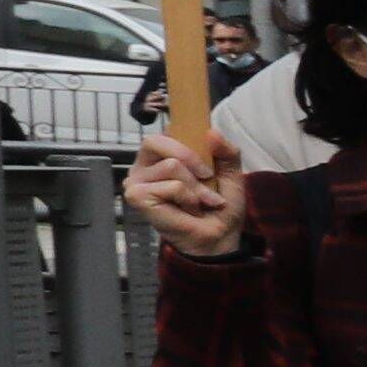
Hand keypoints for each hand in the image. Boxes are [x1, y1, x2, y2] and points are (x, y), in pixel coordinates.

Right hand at [121, 129, 253, 259]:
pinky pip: (171, 186)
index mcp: (161, 155)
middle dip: (191, 158)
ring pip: (171, 165)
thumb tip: (211, 132)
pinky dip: (188, 198)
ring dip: (196, 186)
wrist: (220, 235)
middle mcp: (143, 165)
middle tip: (207, 177)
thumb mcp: (230, 173)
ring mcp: (136, 181)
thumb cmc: (219, 205)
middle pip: (157, 141)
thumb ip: (226, 151)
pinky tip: (189, 210)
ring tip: (200, 201)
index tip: (206, 156)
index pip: (166, 131)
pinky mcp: (137, 196)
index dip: (188, 138)